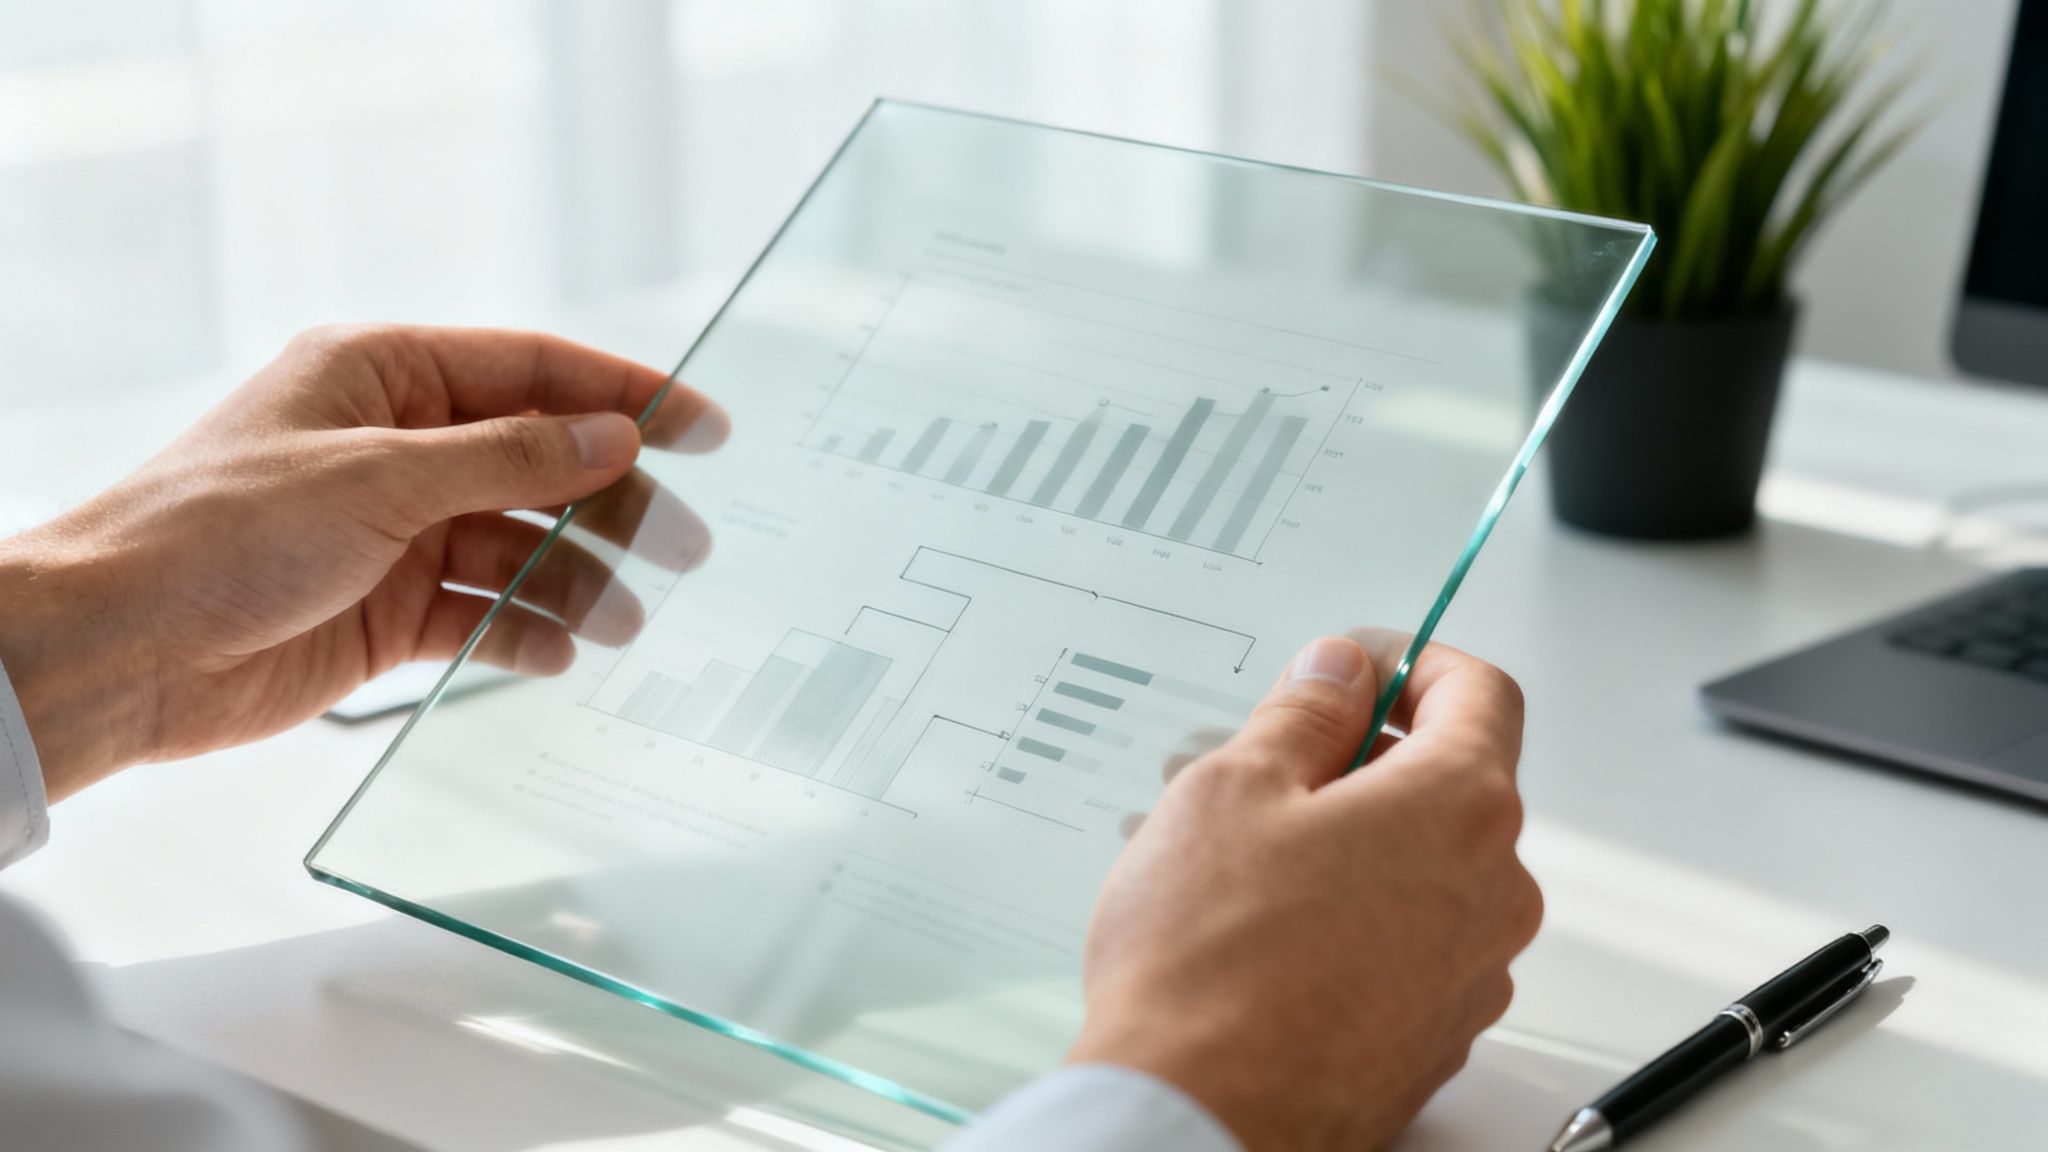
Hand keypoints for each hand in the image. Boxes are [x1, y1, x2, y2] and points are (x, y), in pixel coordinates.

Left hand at [0, 325, 725, 800]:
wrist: (121, 650)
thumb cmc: (216, 532)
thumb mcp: (378, 476)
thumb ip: (508, 457)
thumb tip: (612, 435)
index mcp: (383, 375)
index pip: (533, 370)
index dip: (627, 394)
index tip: (706, 427)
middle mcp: (397, 446)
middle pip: (540, 462)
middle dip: (614, 501)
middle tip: (687, 543)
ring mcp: (393, 530)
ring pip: (519, 544)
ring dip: (577, 579)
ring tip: (630, 617)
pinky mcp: (387, 609)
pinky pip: (482, 612)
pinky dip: (524, 630)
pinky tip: (559, 650)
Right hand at [1069, 630, 1541, 1151]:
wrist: (1198, 1117)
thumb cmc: (1209, 963)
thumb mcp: (1233, 788)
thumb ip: (1304, 713)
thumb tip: (1340, 673)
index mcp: (1459, 807)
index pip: (1480, 693)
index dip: (1415, 663)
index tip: (1362, 669)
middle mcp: (1493, 892)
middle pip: (1452, 786)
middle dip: (1366, 763)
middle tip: (1272, 771)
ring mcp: (1472, 976)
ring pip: (1426, 871)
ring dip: (1355, 847)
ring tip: (1245, 865)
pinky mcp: (1436, 1039)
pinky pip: (1411, 947)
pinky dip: (1357, 922)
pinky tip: (1267, 937)